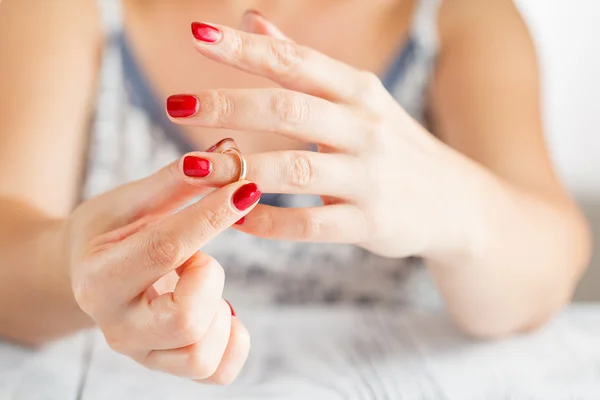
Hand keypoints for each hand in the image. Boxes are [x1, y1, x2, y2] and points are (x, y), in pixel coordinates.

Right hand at [66, 161, 260, 383]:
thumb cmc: (111, 231)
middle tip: (198, 258)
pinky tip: (220, 311)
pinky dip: (233, 340)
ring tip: (198, 283)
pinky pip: (218, 372)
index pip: (166, 248)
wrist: (89, 272)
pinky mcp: (168, 367)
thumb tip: (228, 151)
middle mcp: (117, 327)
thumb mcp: (132, 202)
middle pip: (185, 318)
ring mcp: (143, 354)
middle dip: (209, 278)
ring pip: (202, 353)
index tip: (246, 186)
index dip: (212, 214)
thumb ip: (176, 181)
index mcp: (100, 279)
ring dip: (218, 309)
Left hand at [167, 17, 469, 258]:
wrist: (456, 203)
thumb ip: (303, 64)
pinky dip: (268, 221)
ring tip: (191, 166)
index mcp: (359, 91)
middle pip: (288, 111)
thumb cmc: (394, 146)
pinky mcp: (371, 224)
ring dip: (239, 168)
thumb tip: (252, 20)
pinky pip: (309, 225)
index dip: (245, 49)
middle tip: (176, 105)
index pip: (295, 62)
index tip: (197, 37)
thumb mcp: (358, 99)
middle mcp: (366, 128)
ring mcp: (370, 178)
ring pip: (294, 170)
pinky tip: (235, 217)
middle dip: (229, 106)